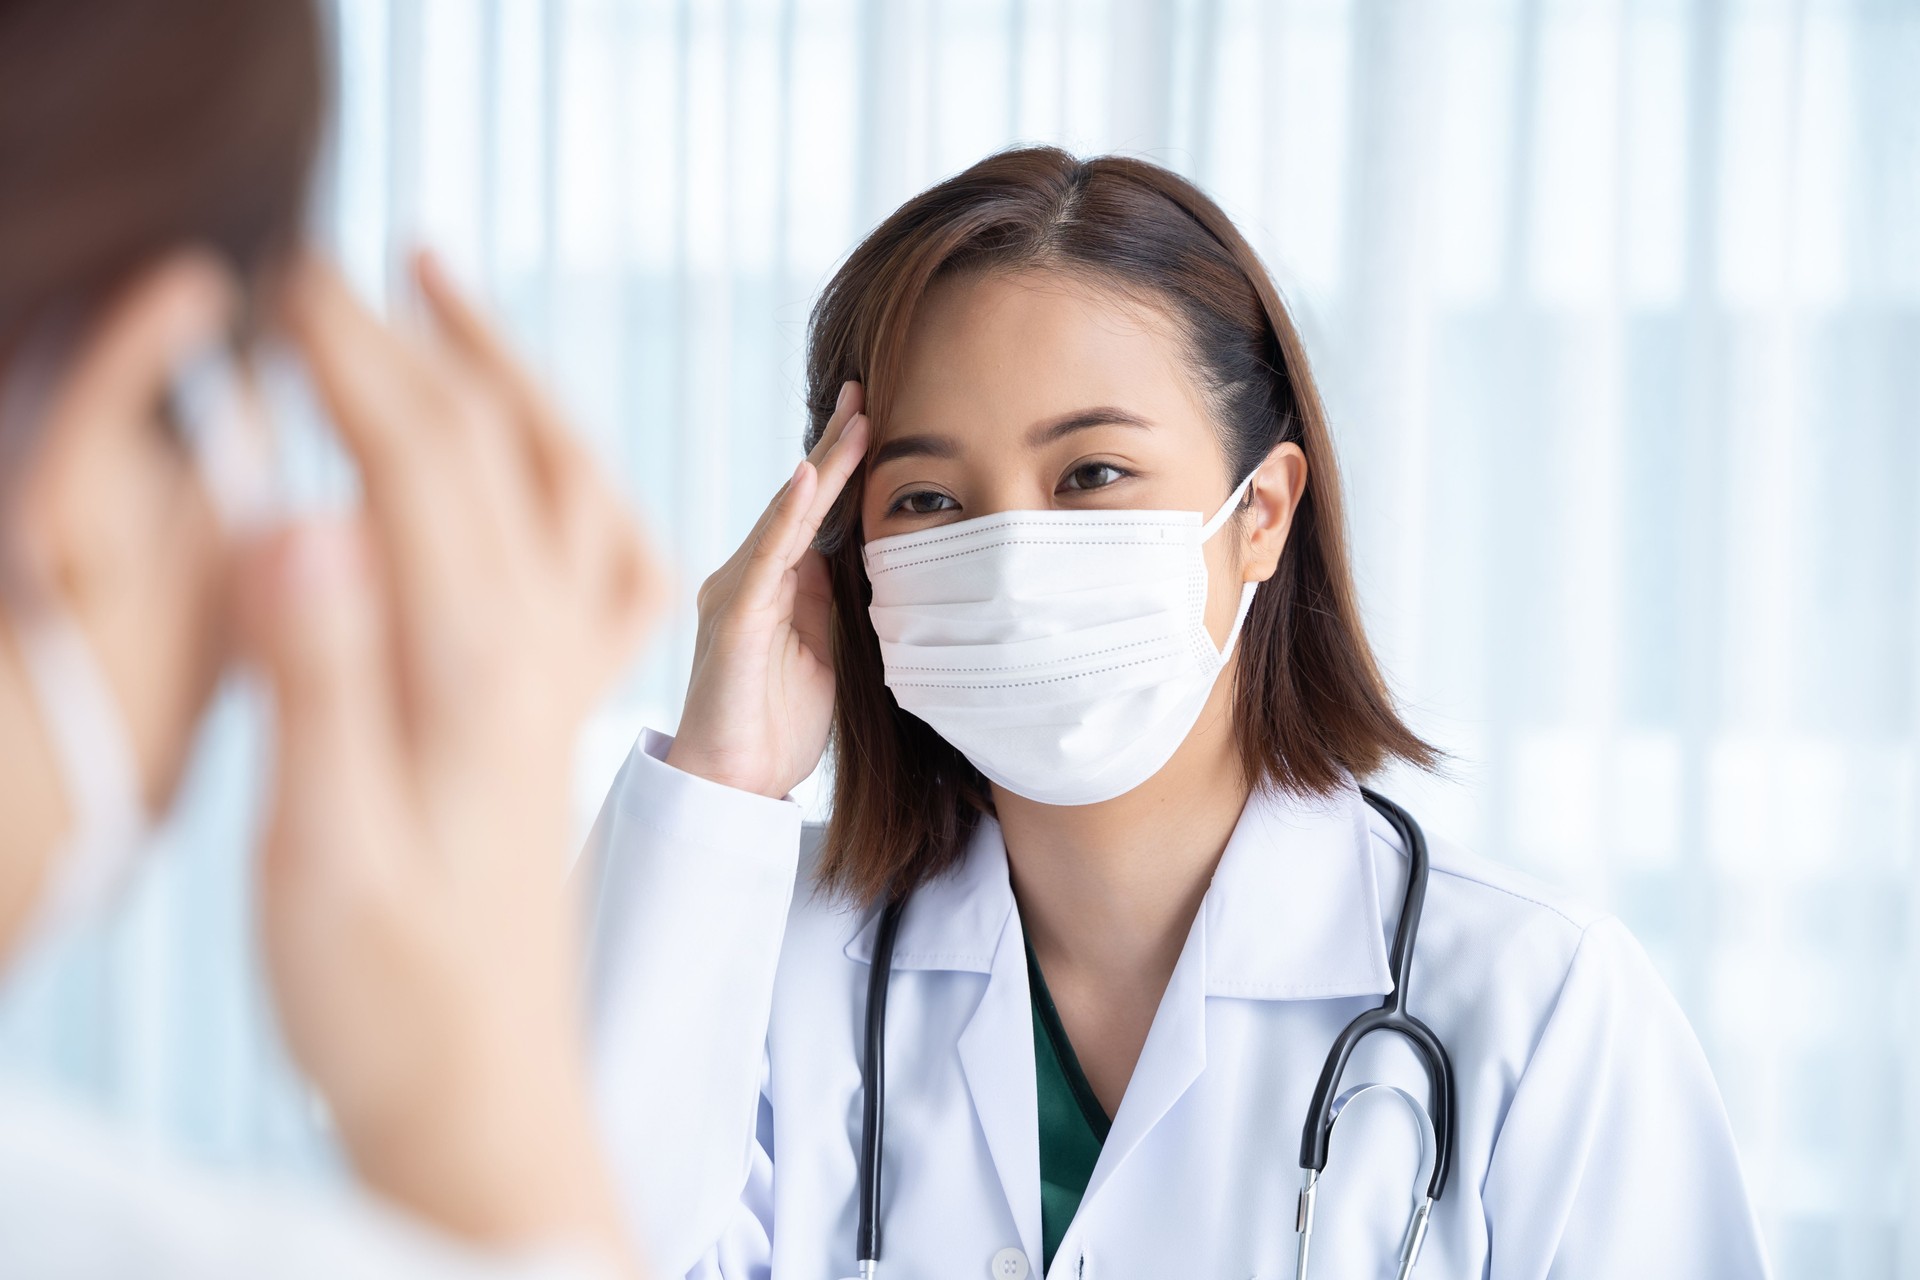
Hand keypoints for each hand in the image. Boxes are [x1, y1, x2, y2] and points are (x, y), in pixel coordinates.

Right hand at [240, 252, 660, 1267]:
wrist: (484, 1091)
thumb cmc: (388, 995)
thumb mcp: (326, 849)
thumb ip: (318, 681)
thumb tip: (298, 516)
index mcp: (471, 673)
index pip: (418, 468)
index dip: (352, 362)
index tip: (286, 275)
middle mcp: (537, 657)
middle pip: (488, 453)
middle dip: (408, 343)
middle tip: (327, 261)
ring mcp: (562, 682)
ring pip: (567, 486)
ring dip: (510, 380)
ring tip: (444, 300)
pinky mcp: (560, 714)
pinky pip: (604, 563)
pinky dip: (569, 478)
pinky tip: (533, 461)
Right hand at [665, 382, 867, 797]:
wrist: (732, 784)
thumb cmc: (774, 726)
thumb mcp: (822, 653)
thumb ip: (831, 604)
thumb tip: (861, 560)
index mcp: (772, 585)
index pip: (812, 514)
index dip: (841, 467)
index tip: (872, 418)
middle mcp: (748, 577)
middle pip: (798, 500)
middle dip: (833, 445)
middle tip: (862, 391)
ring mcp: (738, 592)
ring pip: (786, 516)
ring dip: (823, 466)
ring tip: (854, 419)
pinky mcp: (735, 618)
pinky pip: (766, 557)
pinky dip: (788, 516)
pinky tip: (808, 478)